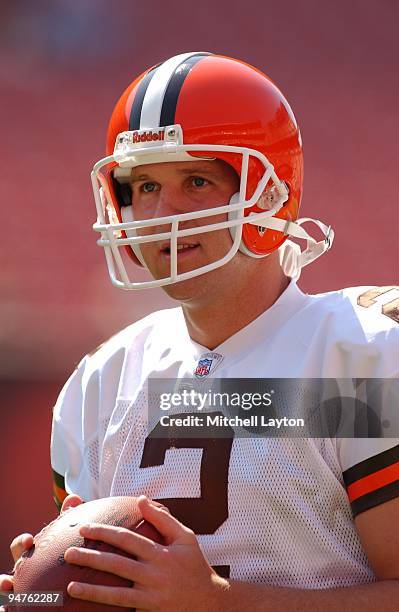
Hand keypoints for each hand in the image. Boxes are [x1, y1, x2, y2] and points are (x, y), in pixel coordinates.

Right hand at [0, 494, 82, 611]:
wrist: (68, 586)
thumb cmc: (63, 557)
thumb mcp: (66, 540)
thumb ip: (68, 521)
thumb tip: (73, 497)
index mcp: (31, 555)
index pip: (20, 546)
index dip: (21, 542)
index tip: (29, 540)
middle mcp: (24, 572)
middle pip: (11, 572)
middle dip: (7, 574)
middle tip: (11, 577)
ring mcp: (24, 589)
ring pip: (8, 594)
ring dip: (5, 592)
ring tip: (8, 593)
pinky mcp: (26, 605)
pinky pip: (12, 609)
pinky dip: (7, 610)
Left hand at [64, 496, 228, 610]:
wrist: (210, 603)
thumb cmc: (195, 565)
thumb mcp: (185, 537)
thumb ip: (163, 519)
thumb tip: (140, 499)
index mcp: (162, 553)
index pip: (127, 539)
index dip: (104, 533)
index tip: (84, 528)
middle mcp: (155, 575)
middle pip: (117, 564)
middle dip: (90, 557)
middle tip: (68, 553)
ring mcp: (151, 597)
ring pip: (116, 593)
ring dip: (91, 590)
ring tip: (70, 586)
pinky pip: (124, 609)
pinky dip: (106, 606)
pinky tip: (89, 604)